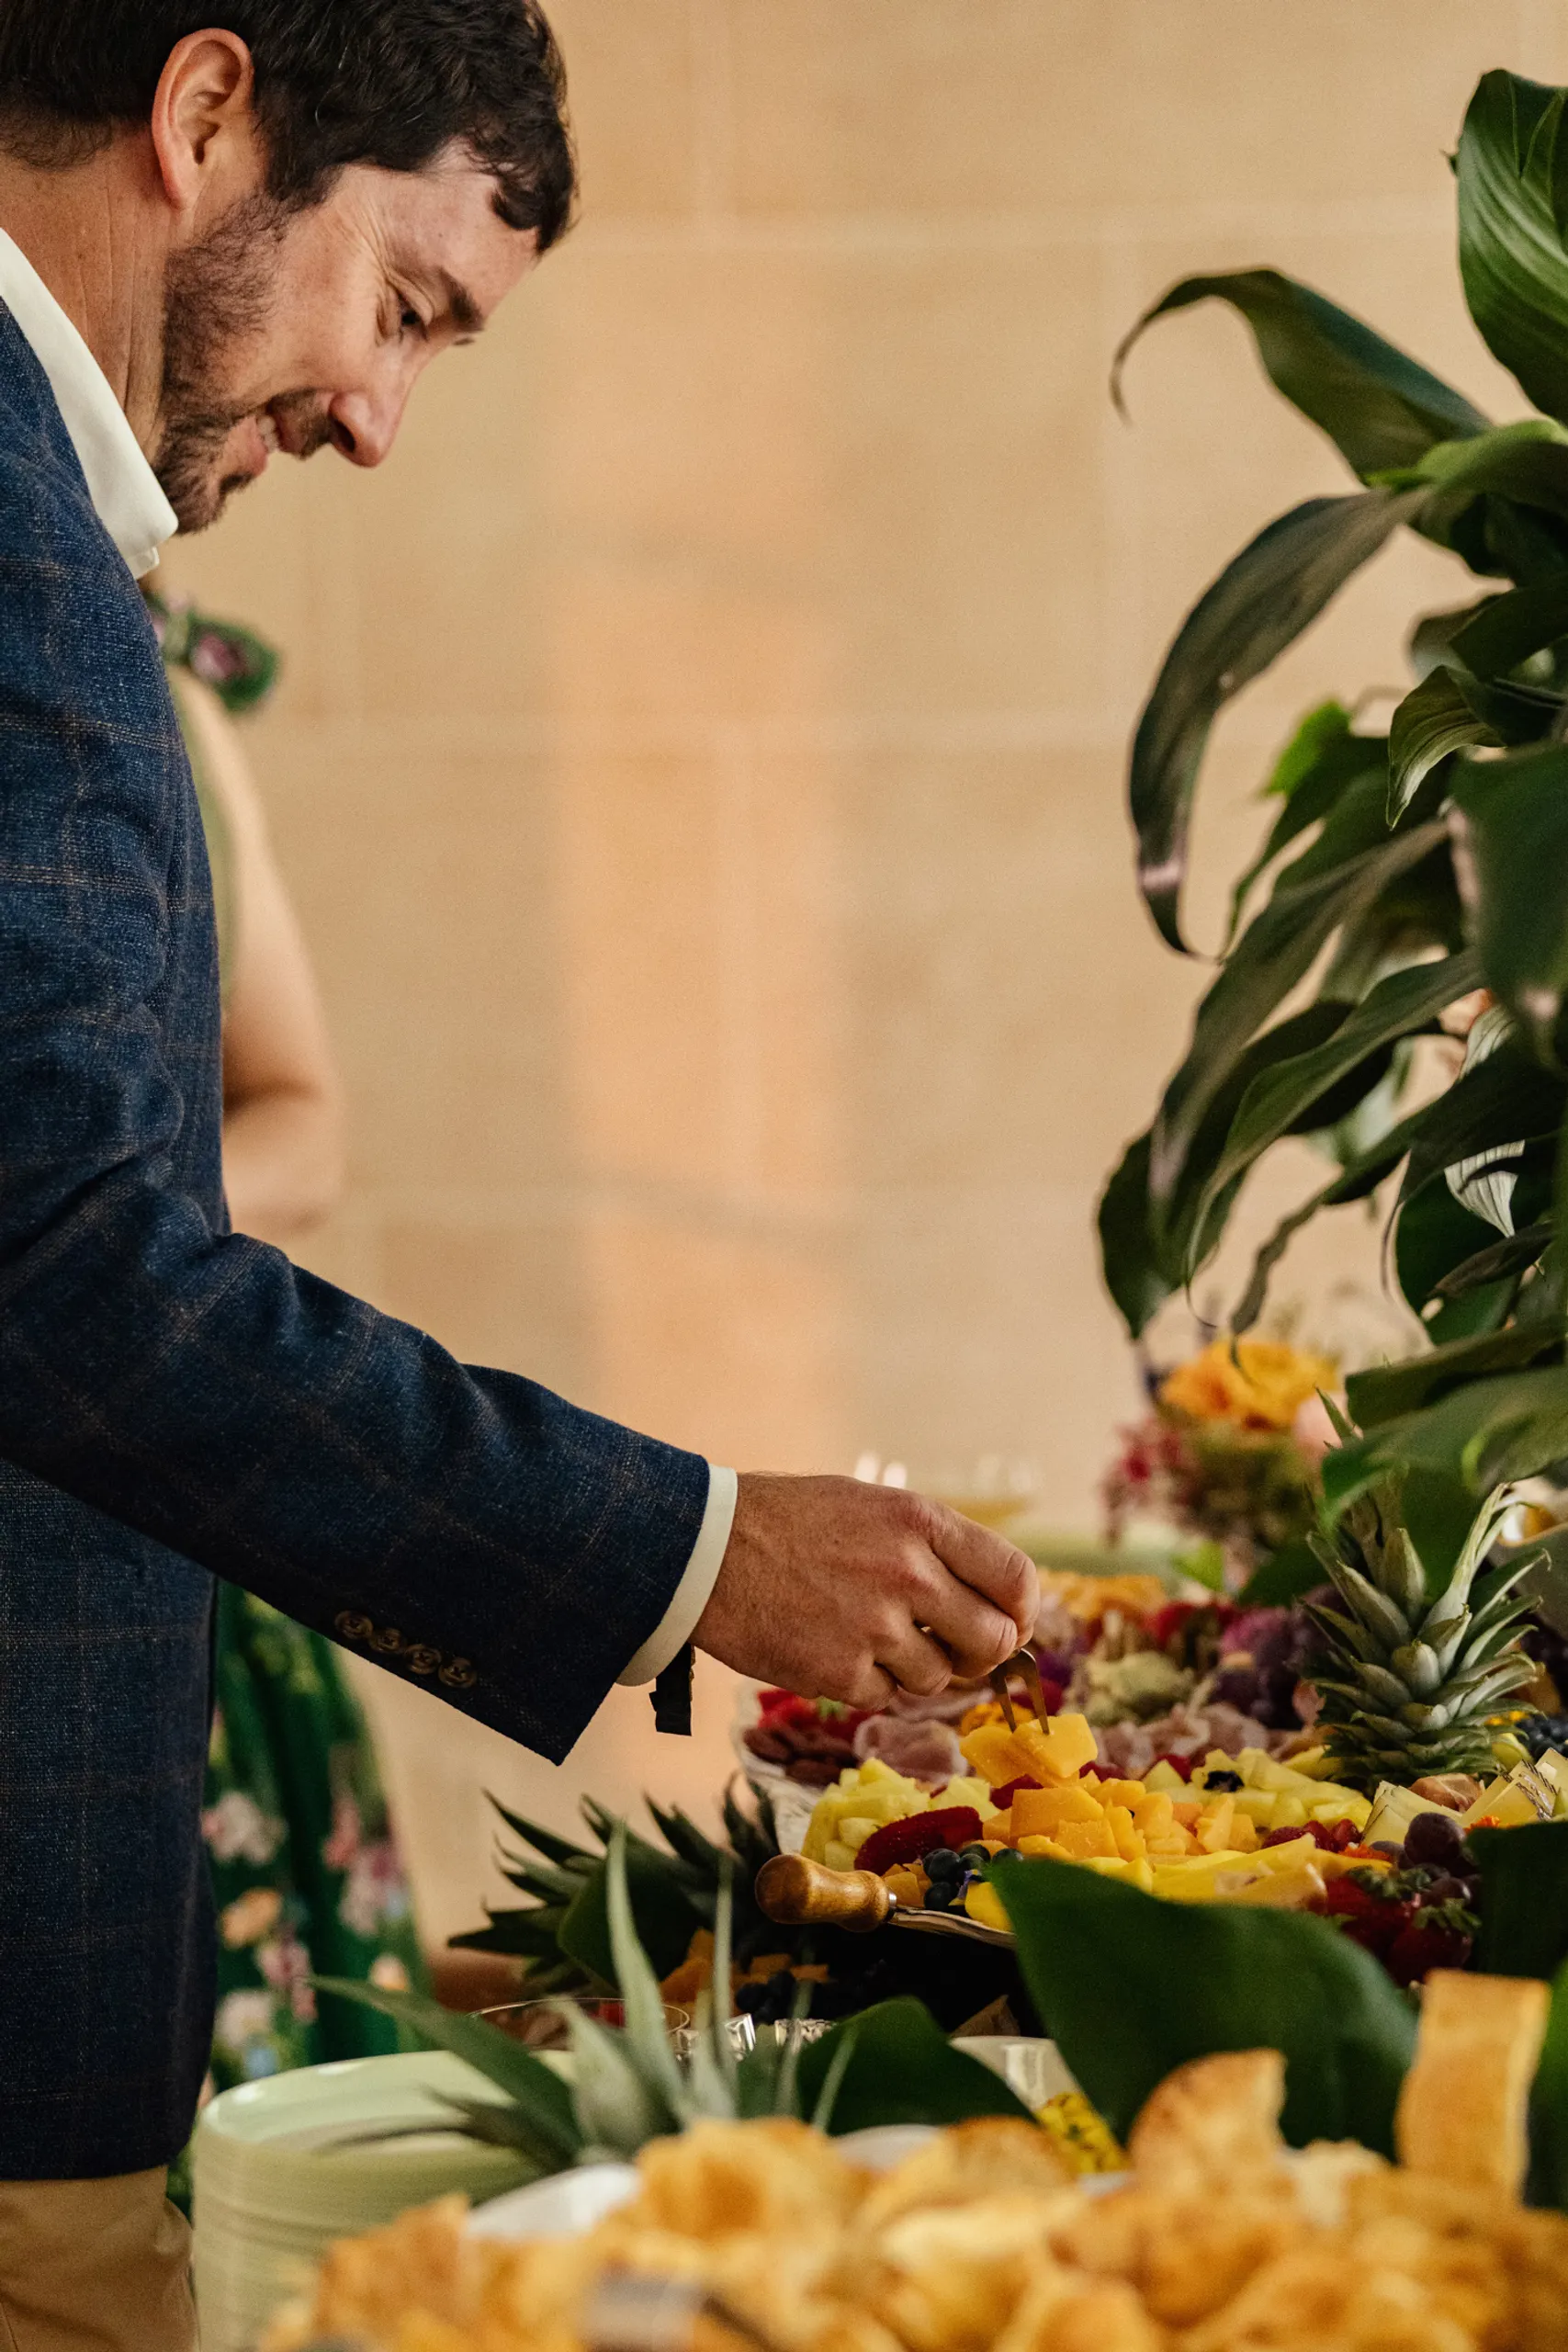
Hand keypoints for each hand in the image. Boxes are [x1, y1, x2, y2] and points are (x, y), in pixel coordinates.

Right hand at [693, 1471, 1037, 1708]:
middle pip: (994, 1640)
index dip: (1024, 1612)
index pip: (1015, 1577)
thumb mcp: (870, 1507)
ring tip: (873, 1640)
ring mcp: (875, 1627)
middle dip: (980, 1654)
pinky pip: (887, 1697)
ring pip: (940, 1678)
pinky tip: (835, 1651)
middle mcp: (908, 1573)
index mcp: (921, 1522)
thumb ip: (931, 1546)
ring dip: (918, 1670)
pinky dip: (870, 1685)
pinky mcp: (840, 1673)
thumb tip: (992, 1600)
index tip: (1012, 1624)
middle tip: (954, 1649)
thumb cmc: (787, 1522)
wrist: (702, 1548)